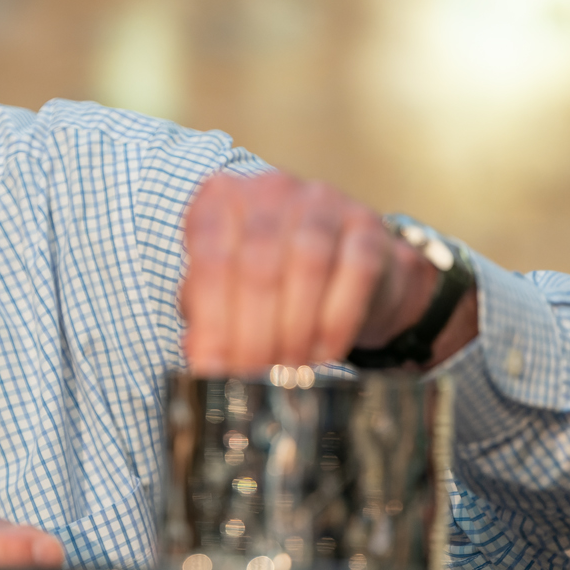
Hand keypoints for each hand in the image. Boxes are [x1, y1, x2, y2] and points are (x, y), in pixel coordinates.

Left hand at [180, 172, 473, 372]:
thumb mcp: (226, 291)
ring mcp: (322, 202)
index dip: (211, 320)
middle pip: (258, 265)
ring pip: (307, 266)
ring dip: (295, 330)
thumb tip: (202, 357)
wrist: (345, 263)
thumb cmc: (271, 278)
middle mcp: (270, 191)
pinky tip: (324, 355)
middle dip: (253, 334)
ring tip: (286, 371)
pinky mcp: (367, 225)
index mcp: (222, 200)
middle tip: (251, 378)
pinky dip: (337, 322)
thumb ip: (207, 318)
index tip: (214, 369)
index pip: (210, 257)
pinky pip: (355, 273)